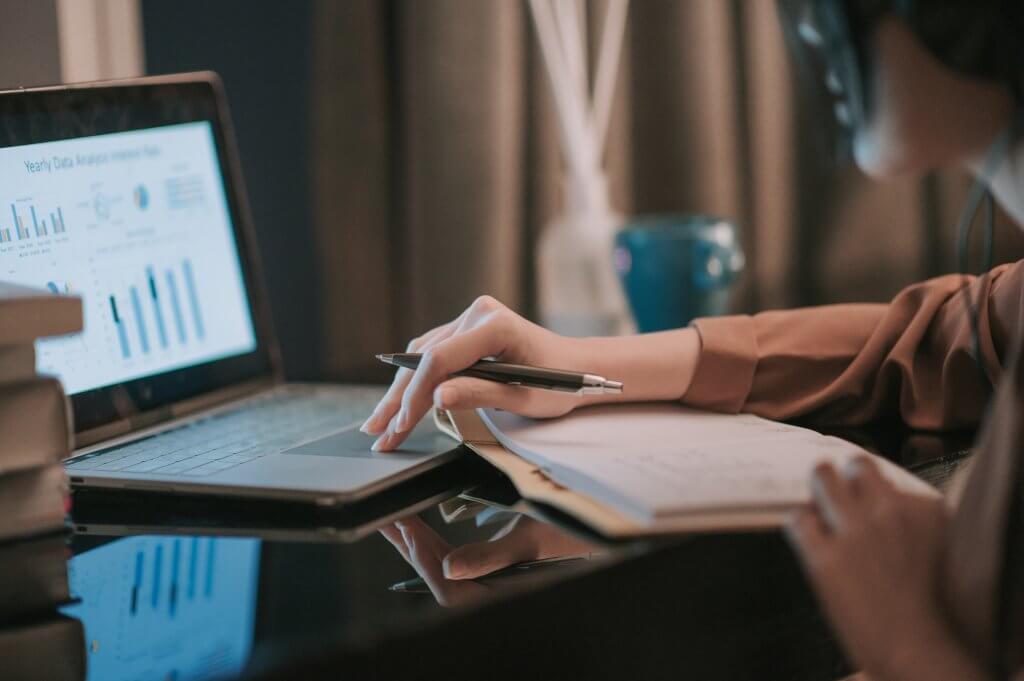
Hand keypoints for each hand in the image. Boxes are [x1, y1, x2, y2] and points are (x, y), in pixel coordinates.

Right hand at [360, 296, 587, 450]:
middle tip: (377, 430)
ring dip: (402, 390)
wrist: (579, 366)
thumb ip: (478, 394)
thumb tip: (435, 398)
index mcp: (495, 326)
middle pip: (425, 357)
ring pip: (423, 355)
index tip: (401, 426)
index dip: (415, 395)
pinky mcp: (468, 328)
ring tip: (380, 422)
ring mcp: (472, 318)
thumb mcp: (522, 398)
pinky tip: (400, 401)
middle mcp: (479, 313)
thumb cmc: (560, 383)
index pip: (440, 360)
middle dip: (399, 398)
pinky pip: (434, 352)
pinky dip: (416, 378)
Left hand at [379, 513, 596, 606]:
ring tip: (402, 523)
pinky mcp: (498, 575)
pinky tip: (429, 534)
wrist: (604, 529)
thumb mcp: (532, 538)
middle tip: (390, 519)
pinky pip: (462, 568)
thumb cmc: (574, 533)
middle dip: (413, 549)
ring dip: (424, 549)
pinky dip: (441, 550)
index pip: (447, 588)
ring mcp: (495, 586)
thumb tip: (447, 570)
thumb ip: (488, 557)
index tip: (404, 526)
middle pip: (442, 579)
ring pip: (449, 573)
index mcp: (501, 593)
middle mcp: (494, 594)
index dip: (422, 559)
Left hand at [785, 456, 983, 680]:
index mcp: (925, 510)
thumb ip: (910, 518)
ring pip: (822, 478)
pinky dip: (801, 525)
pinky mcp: (825, 556)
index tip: (867, 498)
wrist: (916, 649)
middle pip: (855, 465)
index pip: (887, 476)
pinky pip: (799, 520)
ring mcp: (854, 532)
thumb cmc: (929, 606)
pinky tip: (808, 536)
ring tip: (819, 504)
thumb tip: (879, 497)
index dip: (872, 489)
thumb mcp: (934, 548)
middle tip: (835, 490)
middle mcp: (889, 512)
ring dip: (819, 490)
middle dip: (843, 477)